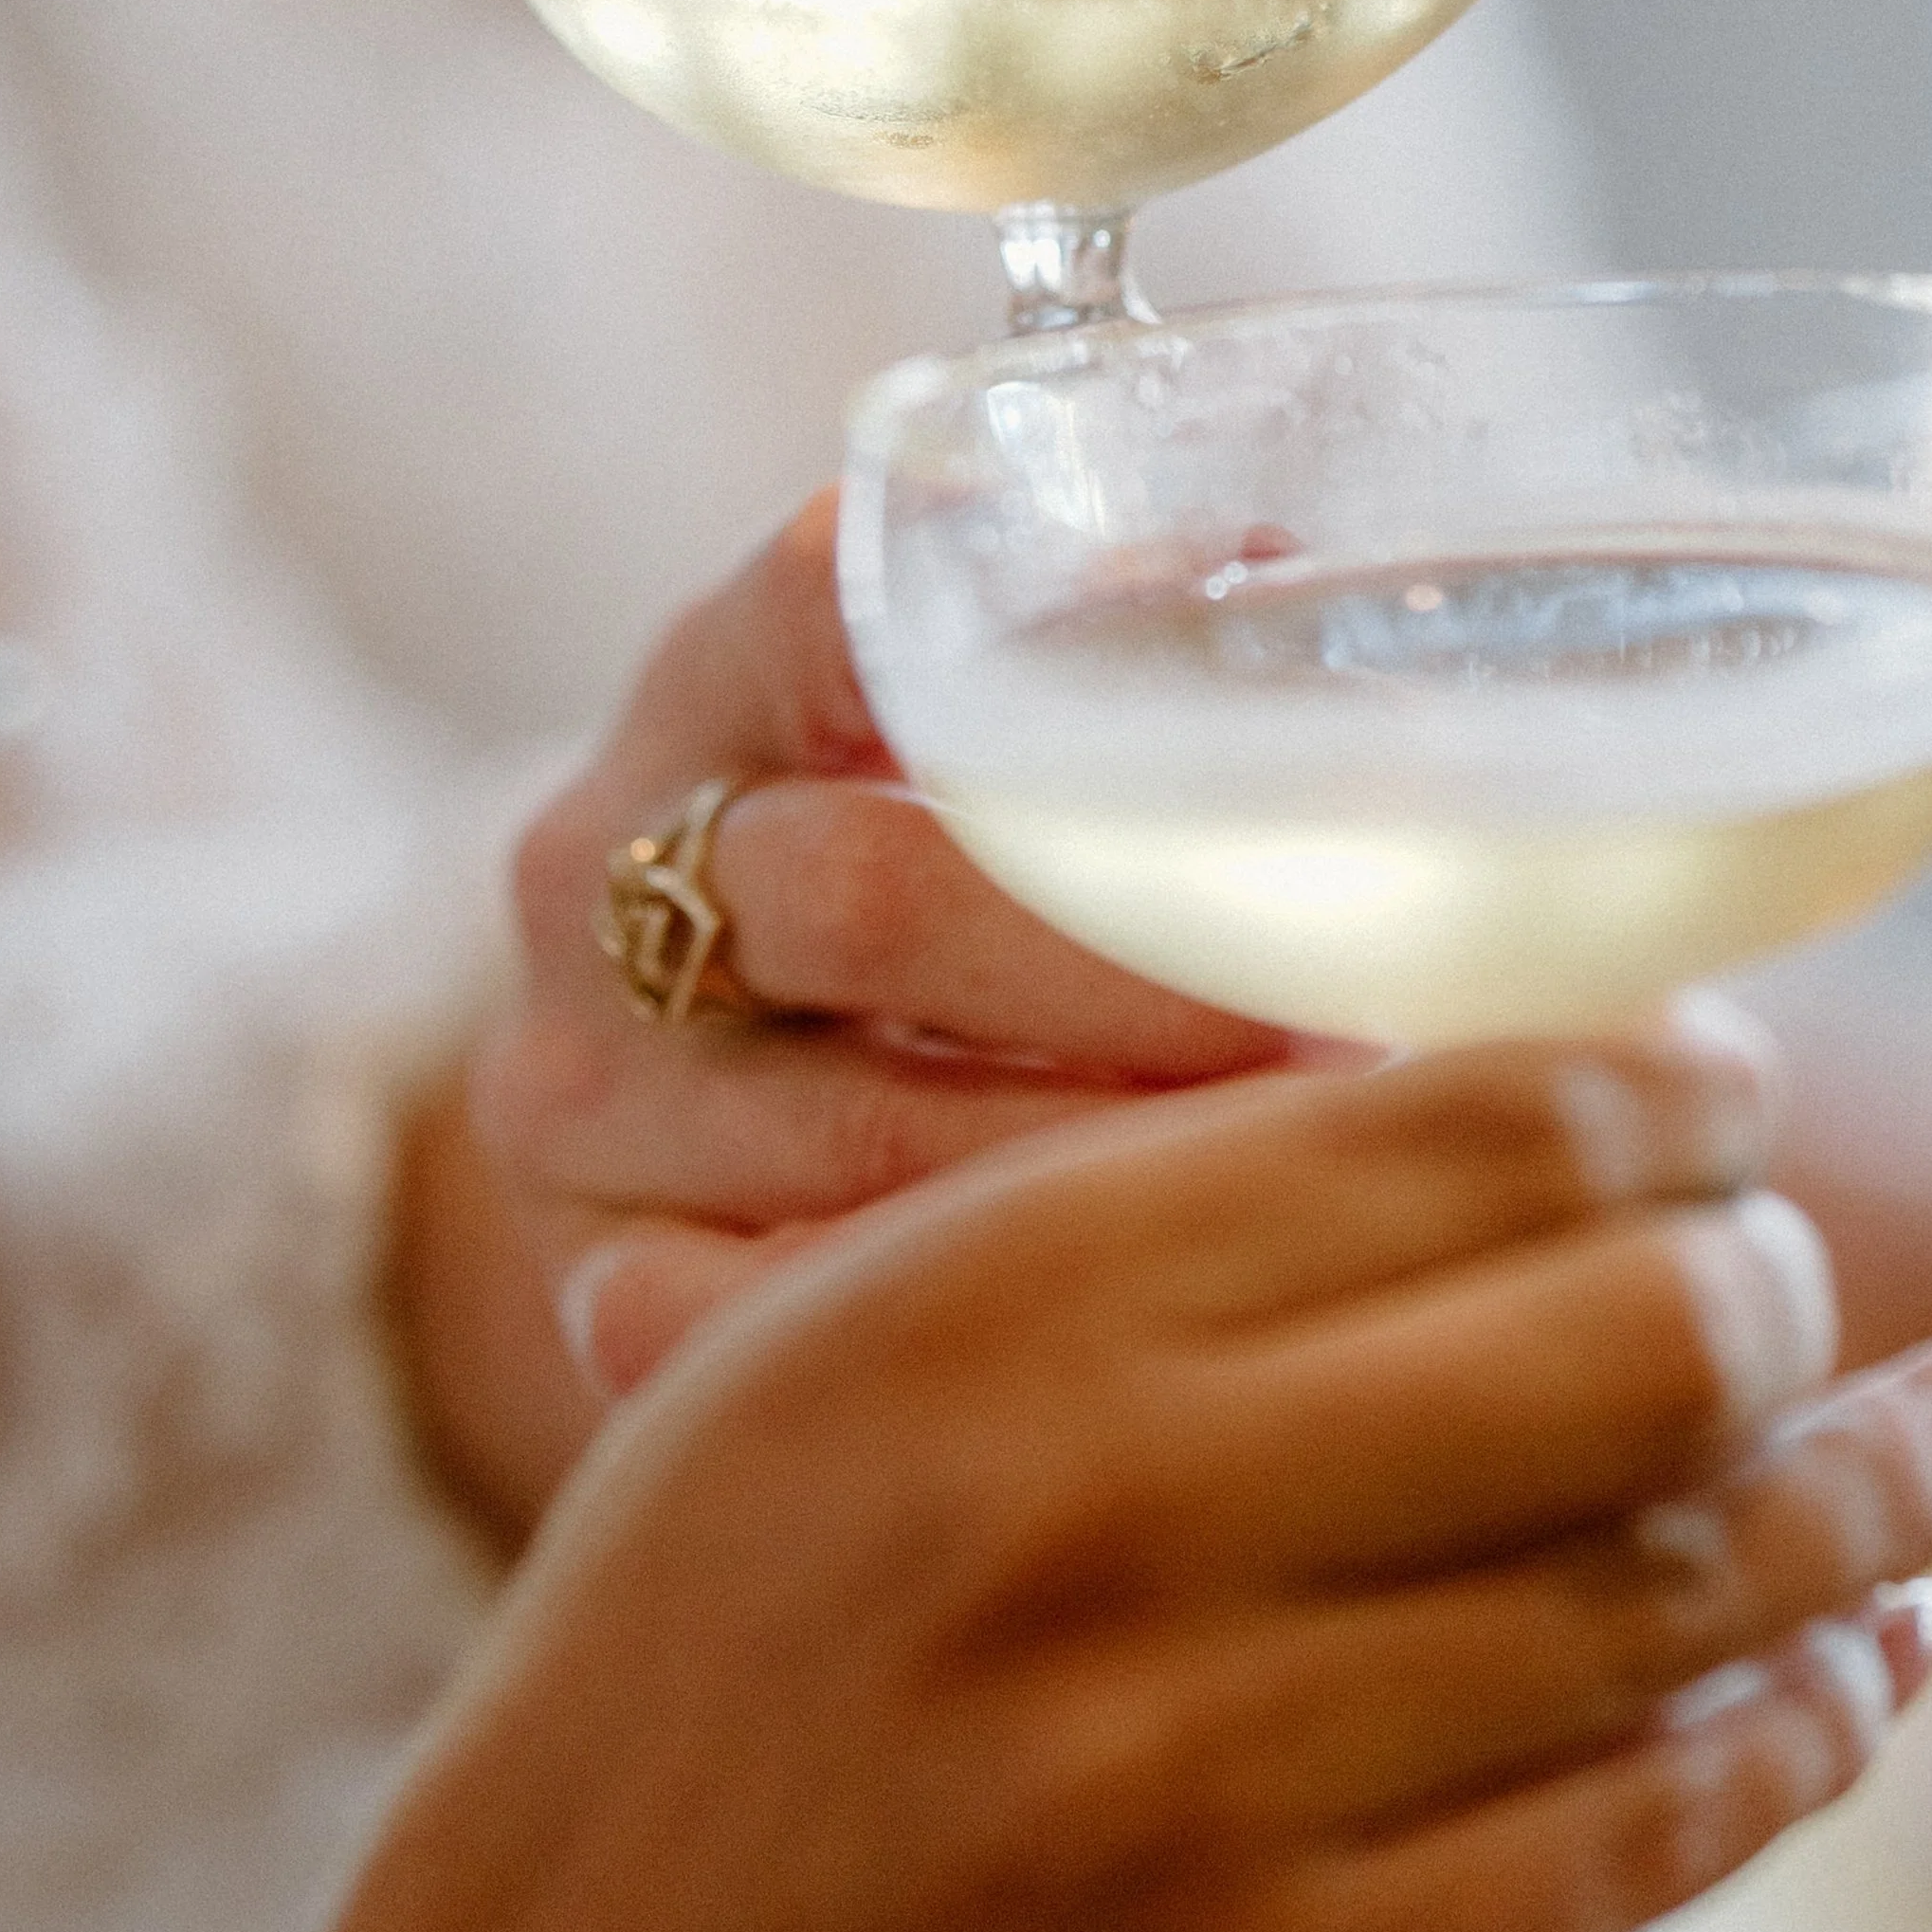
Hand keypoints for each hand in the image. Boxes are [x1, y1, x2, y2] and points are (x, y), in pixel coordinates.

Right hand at [181, 1044, 1931, 1931]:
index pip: (1486, 1119)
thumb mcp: (838, 1364)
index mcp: (996, 1295)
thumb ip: (1137, 1228)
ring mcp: (1209, 1787)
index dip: (1681, 1087)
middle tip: (1788, 1274)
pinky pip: (1650, 1838)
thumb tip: (1517, 1145)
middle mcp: (1115, 1511)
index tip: (1730, 1089)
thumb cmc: (679, 1688)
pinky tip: (1859, 1673)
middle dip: (1785, 1282)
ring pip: (1691, 1587)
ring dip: (1867, 1508)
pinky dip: (1802, 1736)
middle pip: (1652, 1328)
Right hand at [414, 492, 1294, 1529]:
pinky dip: (955, 1329)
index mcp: (707, 687)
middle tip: (1350, 1012)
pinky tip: (1123, 1336)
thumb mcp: (923, 737)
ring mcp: (582, 1096)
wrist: (651, 1090)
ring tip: (1317, 1172)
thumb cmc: (887, 882)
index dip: (1047, 642)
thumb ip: (1088, 673)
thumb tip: (1325, 595)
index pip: (833, 604)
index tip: (1274, 706)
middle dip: (1139, 964)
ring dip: (1105, 1161)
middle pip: (872, 894)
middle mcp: (603, 878)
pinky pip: (765, 1331)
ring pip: (860, 1135)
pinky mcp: (589, 1281)